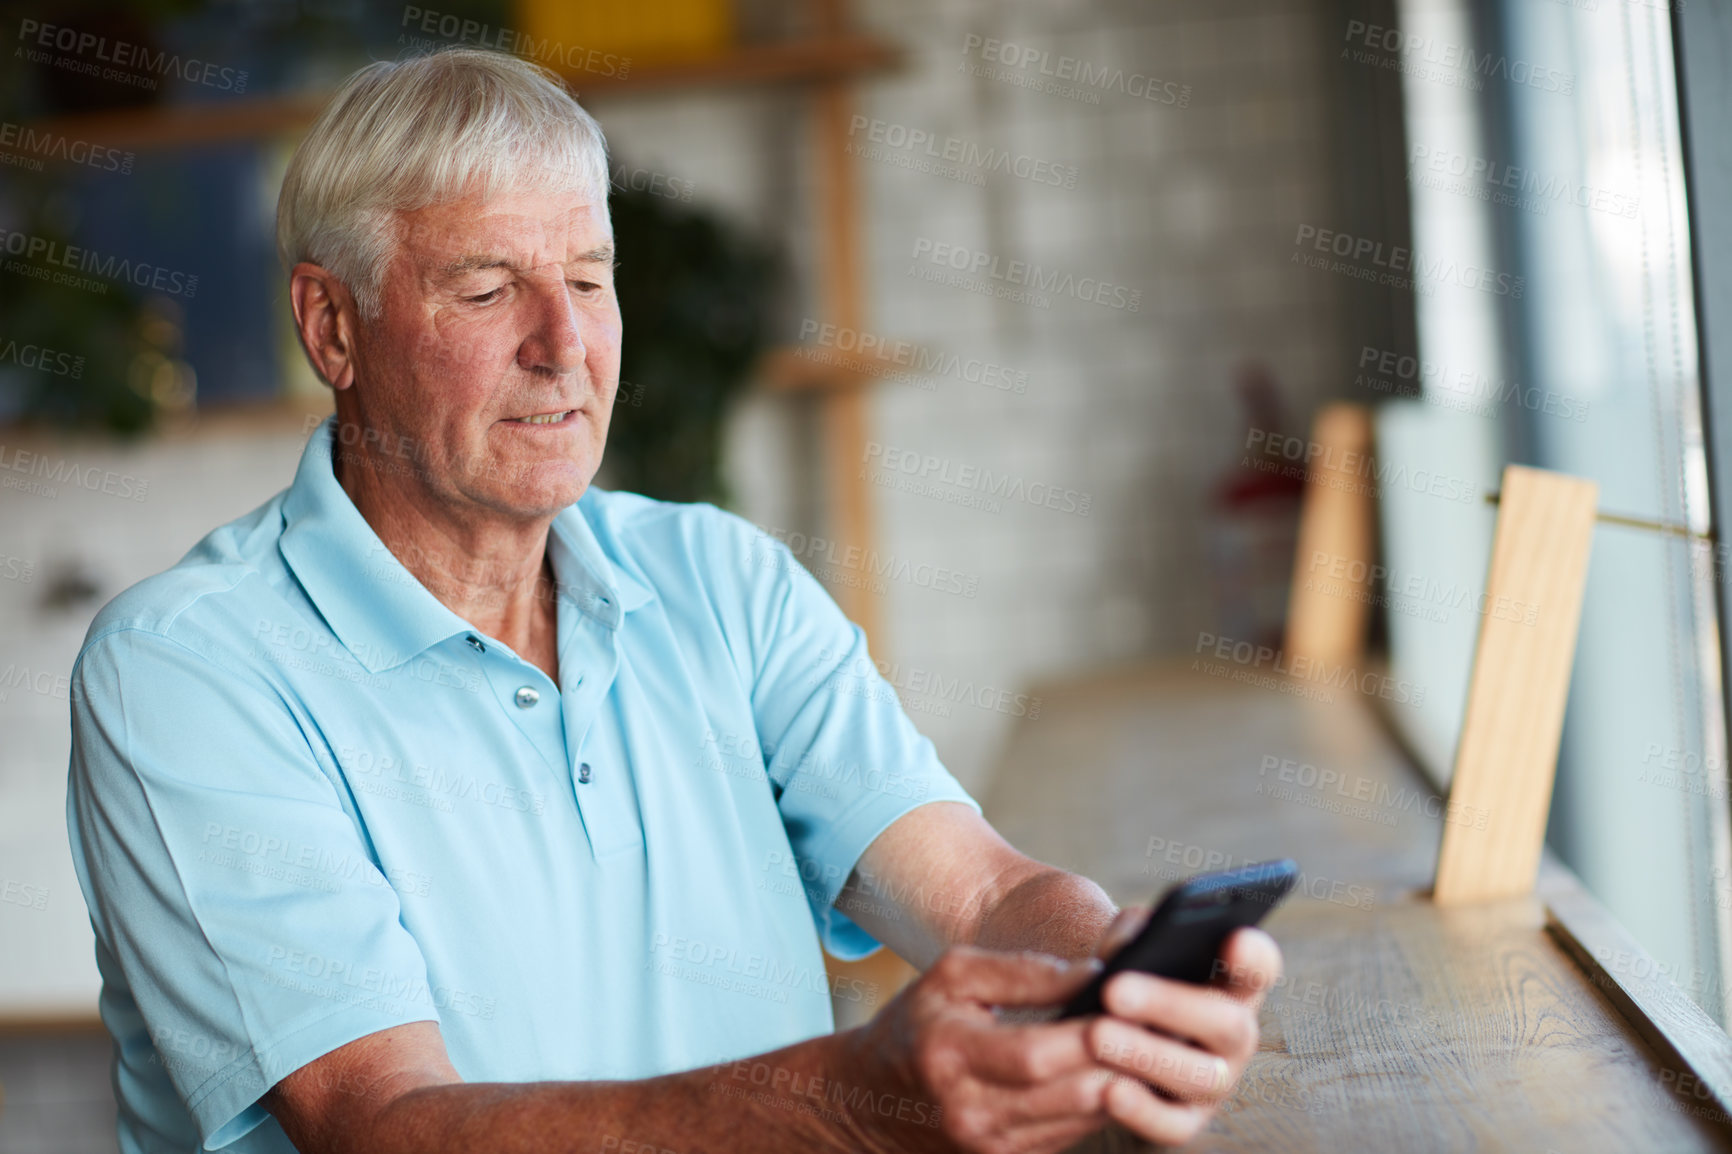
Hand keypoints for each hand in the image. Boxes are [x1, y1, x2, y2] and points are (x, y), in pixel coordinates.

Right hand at [838, 930, 1279, 1153]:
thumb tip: (1092, 974)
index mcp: (953, 1057)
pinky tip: (1126, 1068)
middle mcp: (974, 1114)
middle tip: (1169, 1021)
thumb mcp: (952, 976)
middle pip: (1073, 1092)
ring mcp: (994, 1147)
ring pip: (1084, 1117)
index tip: (1133, 999)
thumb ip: (1020, 972)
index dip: (1090, 1030)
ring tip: (1159, 1040)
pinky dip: (1104, 1100)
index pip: (1037, 1053)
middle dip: (1125, 1058)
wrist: (873, 1100)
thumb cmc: (919, 1023)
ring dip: (1126, 1081)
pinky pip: (1075, 1132)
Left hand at [1086, 911, 1281, 1133]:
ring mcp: (1216, 1081)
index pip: (1259, 967)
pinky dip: (1142, 1111)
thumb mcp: (1131, 944)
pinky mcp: (1186, 1120)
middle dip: (1168, 1005)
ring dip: (1146, 1056)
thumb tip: (1119, 954)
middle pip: (1225, 1023)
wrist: (1104, 1022)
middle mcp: (1235, 1035)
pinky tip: (1110, 1091)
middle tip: (1114, 990)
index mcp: (1232, 982)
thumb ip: (1132, 935)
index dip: (1254, 956)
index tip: (1236, 938)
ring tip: (1096, 1035)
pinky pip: (1172, 1126)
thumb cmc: (1129, 972)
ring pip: (1200, 1076)